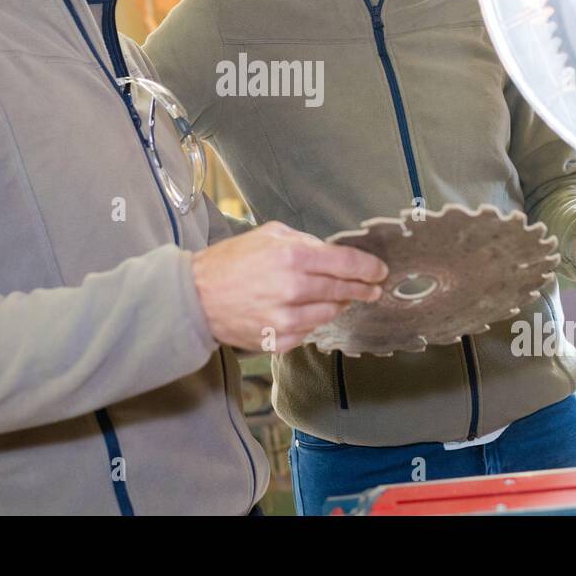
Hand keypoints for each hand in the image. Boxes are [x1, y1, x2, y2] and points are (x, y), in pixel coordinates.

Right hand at [191, 220, 387, 352]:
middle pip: (343, 290)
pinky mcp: (278, 340)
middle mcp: (293, 289)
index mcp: (293, 257)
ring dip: (337, 305)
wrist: (196, 297)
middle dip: (362, 289)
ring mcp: (286, 319)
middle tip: (371, 289)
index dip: (369, 268)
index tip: (379, 272)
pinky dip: (311, 322)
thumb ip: (305, 242)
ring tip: (336, 298)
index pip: (347, 264)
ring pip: (330, 314)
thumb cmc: (230, 262)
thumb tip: (333, 253)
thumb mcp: (269, 235)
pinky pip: (310, 332)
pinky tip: (304, 312)